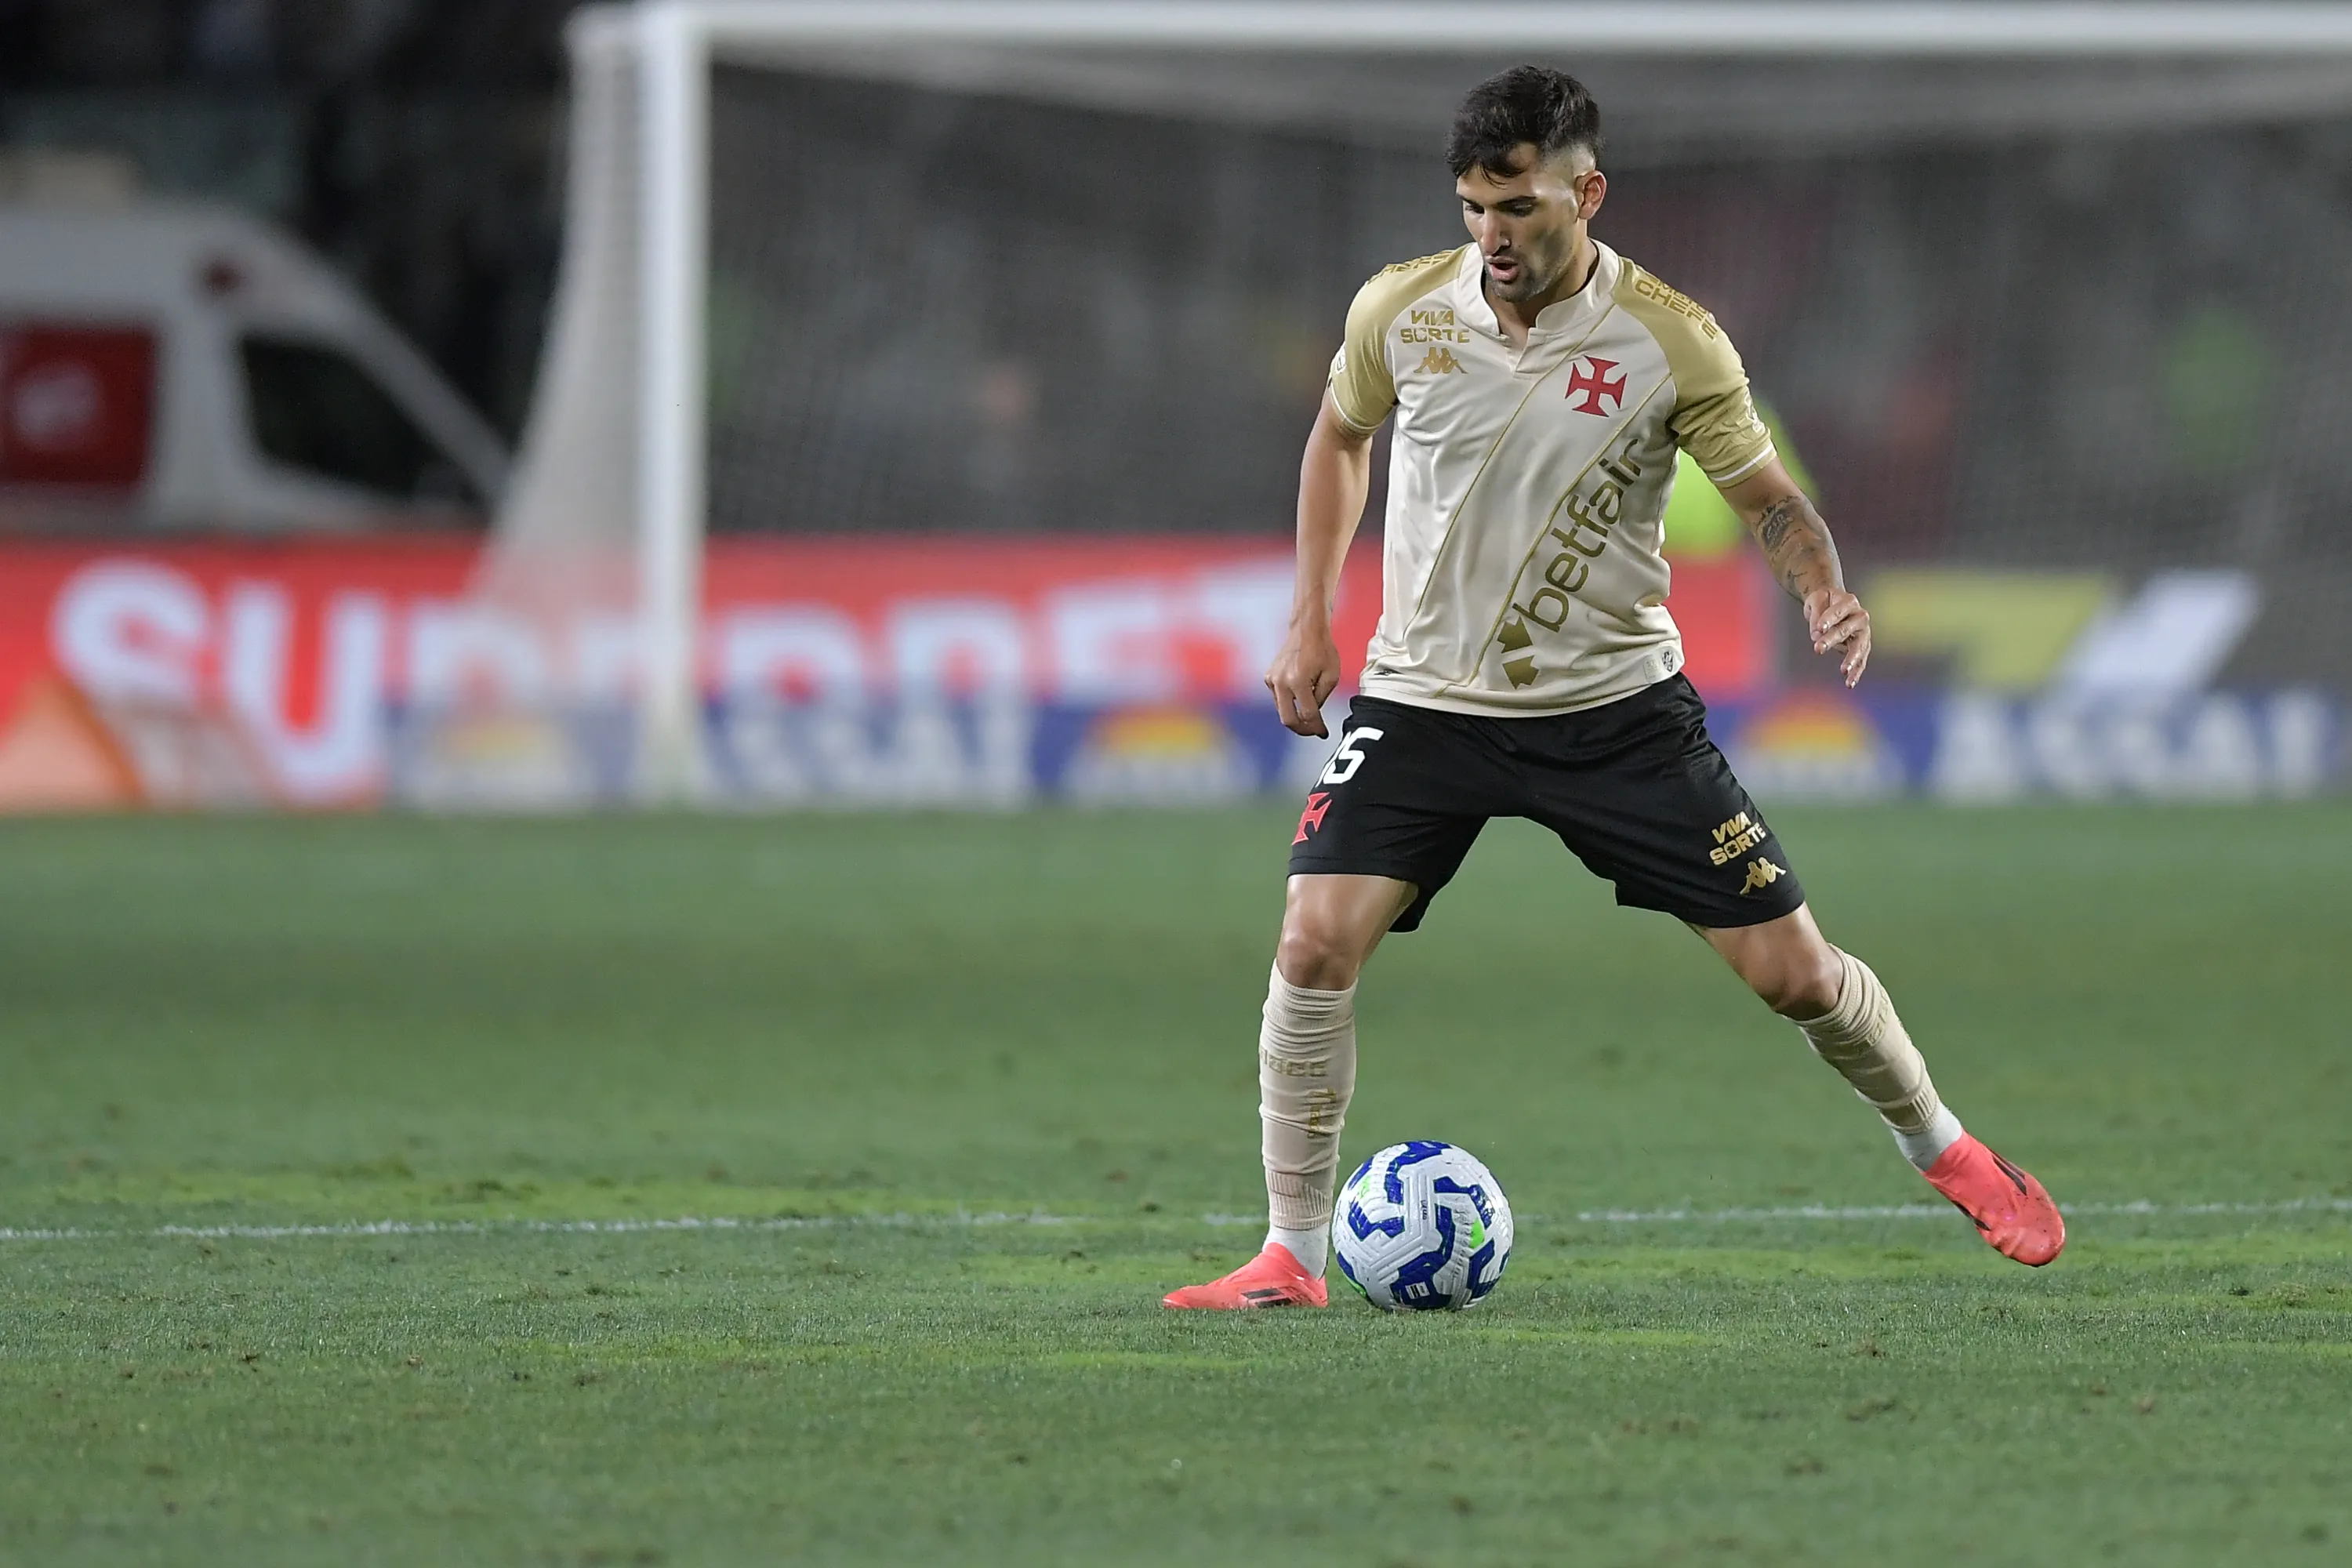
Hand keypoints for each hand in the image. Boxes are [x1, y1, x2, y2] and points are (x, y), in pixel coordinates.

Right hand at [1265, 621, 1342, 736]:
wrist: (1307, 630)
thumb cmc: (1323, 650)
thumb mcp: (1331, 676)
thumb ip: (1321, 699)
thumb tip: (1313, 717)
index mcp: (1299, 681)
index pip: (1307, 715)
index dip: (1317, 728)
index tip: (1323, 733)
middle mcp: (1281, 682)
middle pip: (1288, 719)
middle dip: (1302, 729)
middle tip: (1314, 730)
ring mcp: (1272, 680)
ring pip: (1282, 711)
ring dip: (1296, 716)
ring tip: (1311, 714)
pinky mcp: (1268, 678)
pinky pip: (1279, 699)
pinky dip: (1289, 704)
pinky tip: (1301, 697)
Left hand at [1804, 586, 1870, 687]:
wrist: (1833, 602)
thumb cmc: (1824, 600)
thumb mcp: (1816, 600)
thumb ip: (1817, 615)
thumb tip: (1817, 634)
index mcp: (1849, 601)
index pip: (1838, 611)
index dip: (1829, 619)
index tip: (1819, 628)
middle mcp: (1860, 616)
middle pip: (1845, 629)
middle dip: (1832, 640)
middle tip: (1818, 649)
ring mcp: (1863, 632)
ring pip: (1858, 647)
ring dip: (1851, 659)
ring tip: (1844, 670)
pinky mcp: (1862, 646)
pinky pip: (1861, 660)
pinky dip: (1856, 672)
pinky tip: (1850, 683)